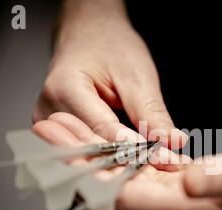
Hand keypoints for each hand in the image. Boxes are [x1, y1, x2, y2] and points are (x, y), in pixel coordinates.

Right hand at [33, 0, 186, 149]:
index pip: (102, 131)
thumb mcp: (136, 75)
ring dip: (122, 164)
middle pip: (92, 150)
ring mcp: (48, 126)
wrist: (89, 33)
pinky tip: (134, 159)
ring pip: (89, 156)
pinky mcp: (57, 134)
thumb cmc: (108, 45)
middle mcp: (48, 112)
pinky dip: (112, 158)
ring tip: (153, 164)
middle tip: (166, 164)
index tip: (165, 159)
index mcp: (63, 89)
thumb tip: (172, 142)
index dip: (136, 150)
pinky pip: (86, 153)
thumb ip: (151, 113)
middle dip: (131, 161)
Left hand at [34, 113, 221, 209]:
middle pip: (118, 187)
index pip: (124, 194)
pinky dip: (127, 157)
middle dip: (81, 160)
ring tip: (71, 134)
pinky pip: (151, 174)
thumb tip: (186, 179)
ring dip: (99, 156)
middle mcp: (187, 208)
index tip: (58, 147)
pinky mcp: (201, 184)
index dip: (87, 171)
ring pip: (131, 179)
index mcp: (195, 209)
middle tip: (51, 133)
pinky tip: (116, 145)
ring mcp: (193, 197)